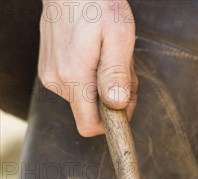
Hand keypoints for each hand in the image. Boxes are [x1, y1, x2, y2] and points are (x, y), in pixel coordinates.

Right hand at [38, 0, 136, 135]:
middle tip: (123, 68)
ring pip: (85, 98)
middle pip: (91, 112)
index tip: (125, 102)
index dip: (112, 122)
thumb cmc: (96, 1)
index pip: (90, 125)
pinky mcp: (49, 69)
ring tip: (108, 54)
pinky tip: (96, 52)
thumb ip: (117, 73)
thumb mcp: (118, 35)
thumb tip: (116, 104)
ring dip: (104, 84)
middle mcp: (57, 81)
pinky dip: (92, 75)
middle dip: (112, 97)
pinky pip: (76, 85)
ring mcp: (51, 75)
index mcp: (74, 77)